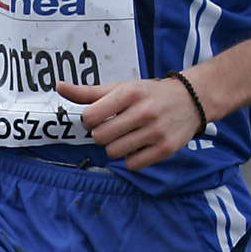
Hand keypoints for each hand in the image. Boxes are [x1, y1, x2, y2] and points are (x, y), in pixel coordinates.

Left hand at [56, 74, 201, 168]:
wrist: (192, 99)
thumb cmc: (148, 94)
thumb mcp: (121, 88)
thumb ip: (88, 92)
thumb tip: (58, 86)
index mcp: (129, 93)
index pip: (90, 116)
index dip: (90, 120)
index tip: (99, 117)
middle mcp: (143, 111)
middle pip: (100, 137)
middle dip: (101, 135)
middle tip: (114, 128)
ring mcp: (155, 131)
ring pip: (114, 152)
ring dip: (115, 147)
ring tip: (127, 137)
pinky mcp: (165, 149)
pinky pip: (132, 164)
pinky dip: (131, 158)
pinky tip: (139, 146)